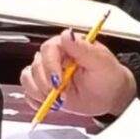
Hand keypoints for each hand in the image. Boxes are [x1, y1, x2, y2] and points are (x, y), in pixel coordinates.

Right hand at [21, 29, 136, 115]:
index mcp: (69, 46)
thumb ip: (82, 48)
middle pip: (36, 65)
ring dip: (40, 92)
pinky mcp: (44, 88)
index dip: (50, 65)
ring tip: (58, 98)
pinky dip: (36, 100)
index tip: (58, 80)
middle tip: (62, 92)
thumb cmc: (109, 76)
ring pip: (28, 78)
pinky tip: (50, 103)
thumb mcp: (100, 62)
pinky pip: (29, 93)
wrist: (111, 96)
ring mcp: (49, 73)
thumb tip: (67, 35)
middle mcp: (56, 58)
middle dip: (46, 83)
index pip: (48, 48)